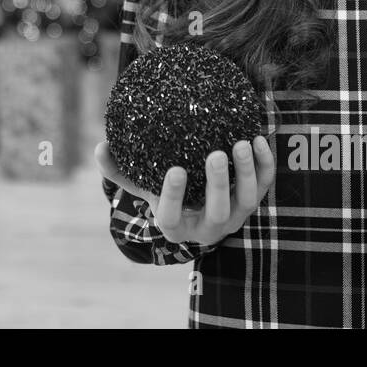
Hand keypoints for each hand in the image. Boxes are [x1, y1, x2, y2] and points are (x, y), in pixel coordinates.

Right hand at [95, 136, 275, 246]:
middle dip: (219, 184)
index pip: (173, 217)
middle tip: (216, 154)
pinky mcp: (251, 202)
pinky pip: (264, 187)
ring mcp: (234, 217)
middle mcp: (208, 227)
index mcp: (176, 226)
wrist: (198, 208)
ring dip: (247, 173)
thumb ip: (120, 170)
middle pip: (217, 212)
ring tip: (242, 143)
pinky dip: (265, 166)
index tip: (176, 170)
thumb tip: (100, 147)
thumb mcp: (142, 186)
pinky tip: (259, 140)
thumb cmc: (167, 194)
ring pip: (246, 201)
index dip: (174, 196)